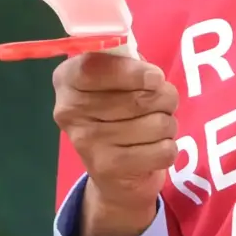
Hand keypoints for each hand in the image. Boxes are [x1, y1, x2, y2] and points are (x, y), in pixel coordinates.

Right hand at [52, 52, 178, 235]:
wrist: (111, 171)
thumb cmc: (117, 109)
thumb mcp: (117, 78)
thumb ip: (128, 64)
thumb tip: (151, 75)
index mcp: (67, 79)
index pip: (95, 68)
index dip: (132, 72)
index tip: (155, 78)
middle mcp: (69, 110)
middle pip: (138, 98)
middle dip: (165, 99)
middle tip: (163, 104)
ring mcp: (86, 142)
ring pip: (157, 124)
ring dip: (168, 125)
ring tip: (155, 128)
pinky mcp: (108, 168)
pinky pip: (162, 151)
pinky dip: (168, 149)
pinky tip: (153, 149)